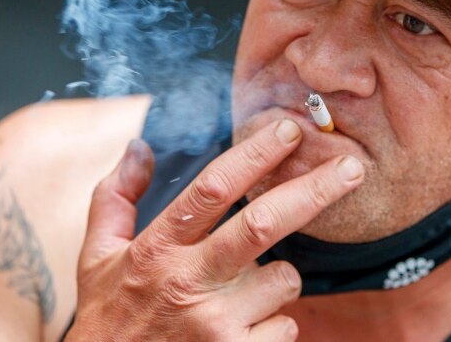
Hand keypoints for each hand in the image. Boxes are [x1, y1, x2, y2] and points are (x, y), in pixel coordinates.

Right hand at [66, 119, 364, 340]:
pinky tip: (243, 329)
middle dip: (316, 190)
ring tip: (241, 293)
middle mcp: (187, 283)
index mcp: (156, 250)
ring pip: (285, 278)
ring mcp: (216, 325)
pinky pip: (287, 324)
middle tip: (353, 168)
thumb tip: (139, 146)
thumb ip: (115, 198)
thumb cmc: (110, 319)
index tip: (291, 129)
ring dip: (279, 277)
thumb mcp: (97, 257)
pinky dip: (275, 322)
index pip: (212, 189)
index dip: (256, 155)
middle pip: (264, 224)